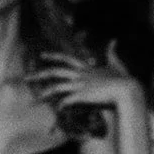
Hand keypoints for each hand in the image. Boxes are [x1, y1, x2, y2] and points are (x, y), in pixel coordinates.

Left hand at [26, 43, 143, 114]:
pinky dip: (60, 107)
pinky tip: (55, 112)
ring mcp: (80, 85)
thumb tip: (114, 40)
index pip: (66, 58)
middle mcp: (80, 75)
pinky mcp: (83, 96)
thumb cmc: (123, 79)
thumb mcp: (116, 63)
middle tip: (26, 78)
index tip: (41, 55)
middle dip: (39, 74)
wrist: (127, 89)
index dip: (53, 56)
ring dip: (45, 94)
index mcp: (86, 67)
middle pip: (55, 72)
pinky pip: (67, 101)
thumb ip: (112, 52)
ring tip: (35, 100)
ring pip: (57, 87)